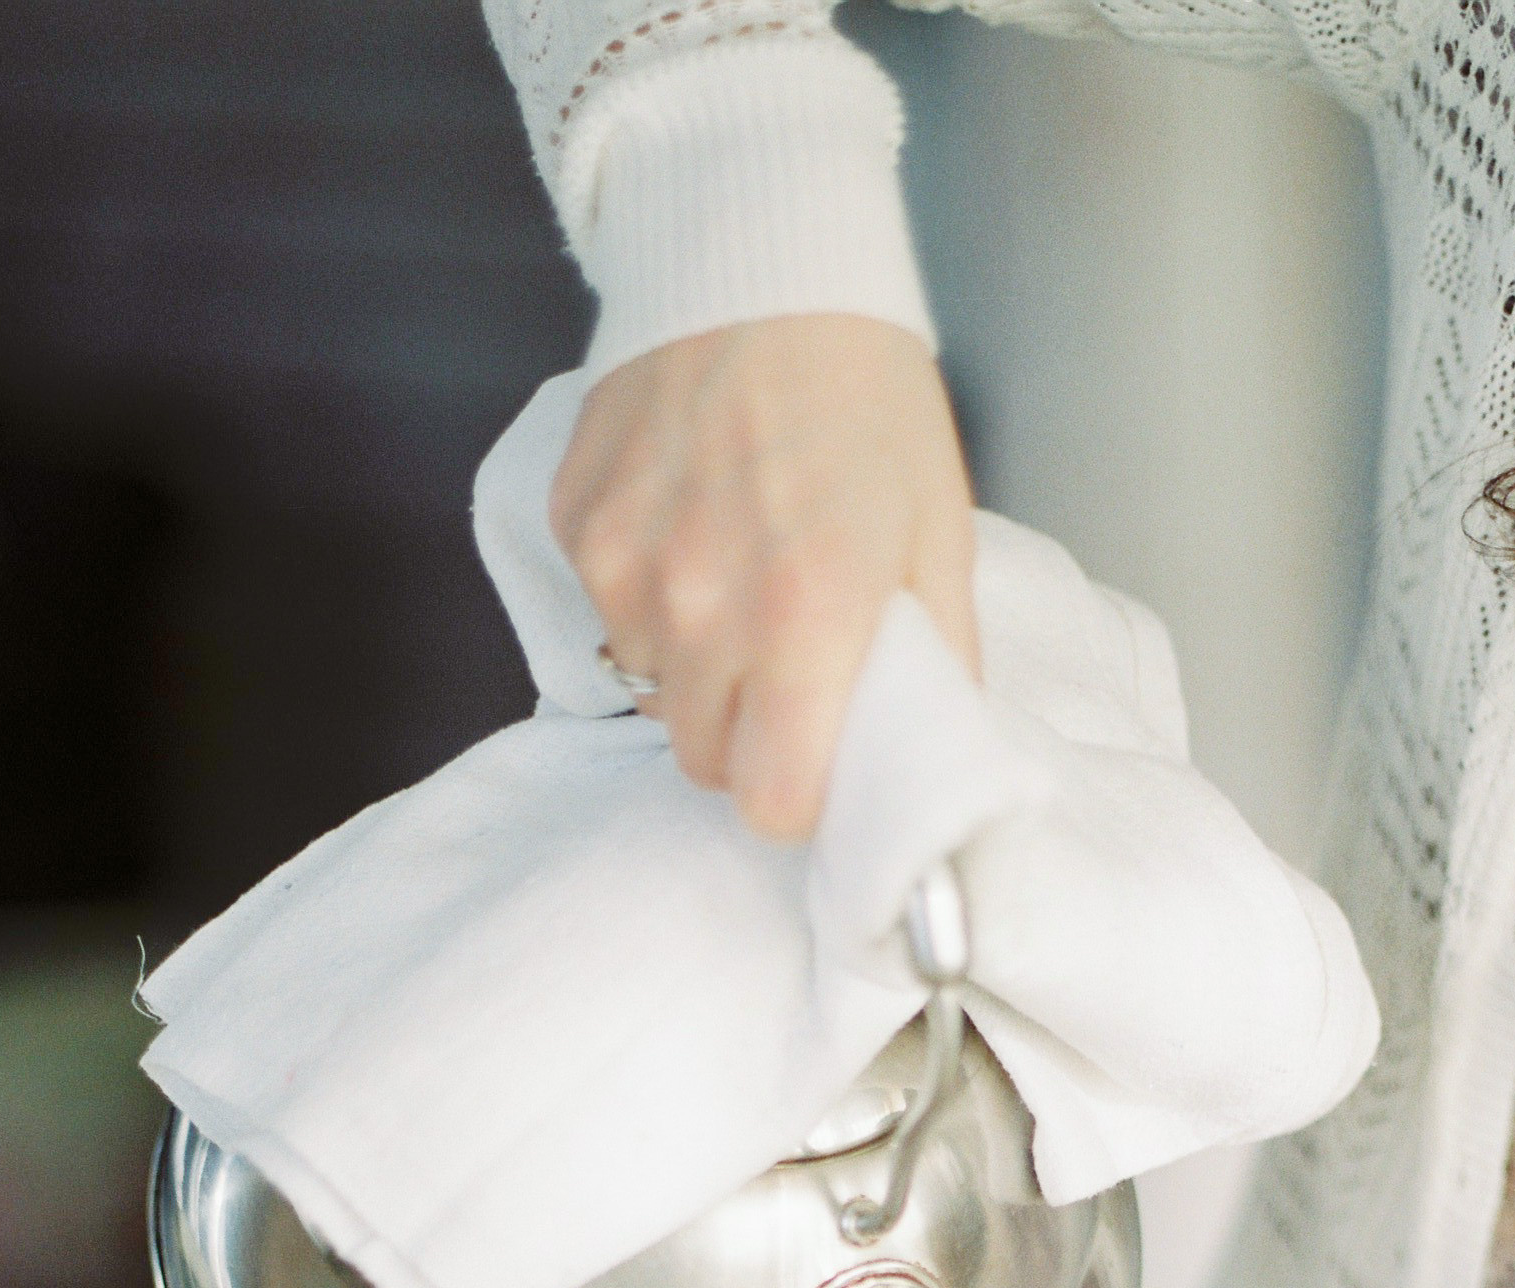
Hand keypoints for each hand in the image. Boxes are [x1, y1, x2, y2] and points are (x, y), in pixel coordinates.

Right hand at [552, 314, 977, 841]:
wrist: (761, 259)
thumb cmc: (866, 398)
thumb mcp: (937, 532)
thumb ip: (934, 660)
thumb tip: (924, 754)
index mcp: (810, 617)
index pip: (773, 802)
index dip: (799, 795)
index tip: (818, 762)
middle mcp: (704, 605)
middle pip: (703, 760)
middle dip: (746, 736)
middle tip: (785, 670)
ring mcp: (626, 567)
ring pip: (650, 690)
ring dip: (692, 666)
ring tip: (736, 580)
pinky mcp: (577, 525)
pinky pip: (607, 614)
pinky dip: (645, 597)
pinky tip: (688, 526)